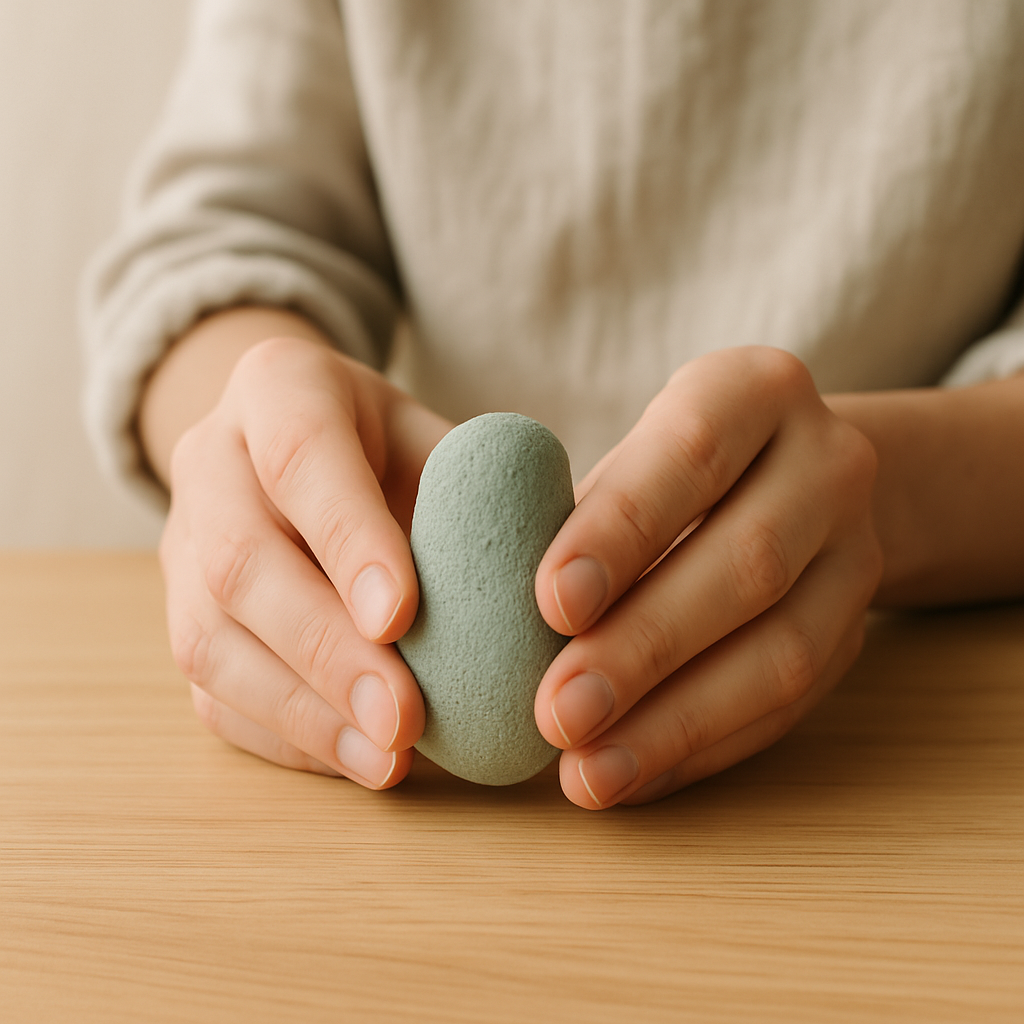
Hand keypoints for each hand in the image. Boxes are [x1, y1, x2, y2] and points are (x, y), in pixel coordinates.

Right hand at [160, 335, 449, 786]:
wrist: (292, 443)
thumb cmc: (386, 444)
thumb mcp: (436, 434)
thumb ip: (482, 487)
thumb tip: (555, 576)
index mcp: (279, 388)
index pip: (303, 457)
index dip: (348, 540)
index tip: (403, 618)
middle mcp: (211, 463)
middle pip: (241, 562)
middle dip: (326, 650)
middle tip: (402, 718)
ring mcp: (181, 545)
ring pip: (210, 639)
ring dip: (303, 711)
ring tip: (385, 759)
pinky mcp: (181, 615)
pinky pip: (213, 690)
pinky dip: (286, 735)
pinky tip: (355, 759)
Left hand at [534, 346, 882, 808]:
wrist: (801, 480)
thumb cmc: (674, 470)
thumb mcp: (633, 457)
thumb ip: (574, 516)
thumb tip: (483, 614)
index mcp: (755, 392)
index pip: (691, 452)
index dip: (622, 530)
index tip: (552, 603)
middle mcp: (827, 464)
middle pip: (748, 562)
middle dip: (644, 647)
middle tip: (556, 712)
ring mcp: (857, 553)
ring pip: (783, 651)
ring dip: (676, 723)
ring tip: (587, 772)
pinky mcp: (856, 630)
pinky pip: (790, 707)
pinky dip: (703, 749)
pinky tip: (633, 775)